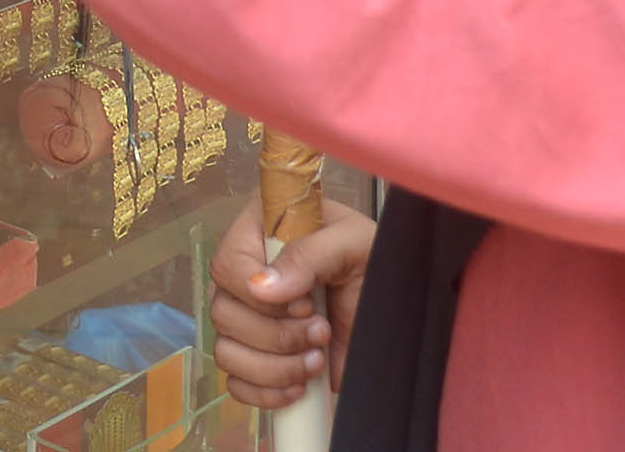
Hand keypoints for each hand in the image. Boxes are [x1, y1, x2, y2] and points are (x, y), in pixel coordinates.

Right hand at [208, 194, 373, 408]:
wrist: (401, 316)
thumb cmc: (377, 267)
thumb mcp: (355, 244)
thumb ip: (310, 254)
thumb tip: (260, 287)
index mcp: (261, 233)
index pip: (227, 265)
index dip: (258, 294)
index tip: (304, 303)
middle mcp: (247, 277)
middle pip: (223, 314)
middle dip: (278, 334)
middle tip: (323, 331)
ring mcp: (251, 322)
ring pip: (226, 353)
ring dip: (276, 366)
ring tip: (319, 358)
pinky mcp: (260, 361)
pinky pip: (237, 385)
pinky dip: (267, 392)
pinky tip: (302, 384)